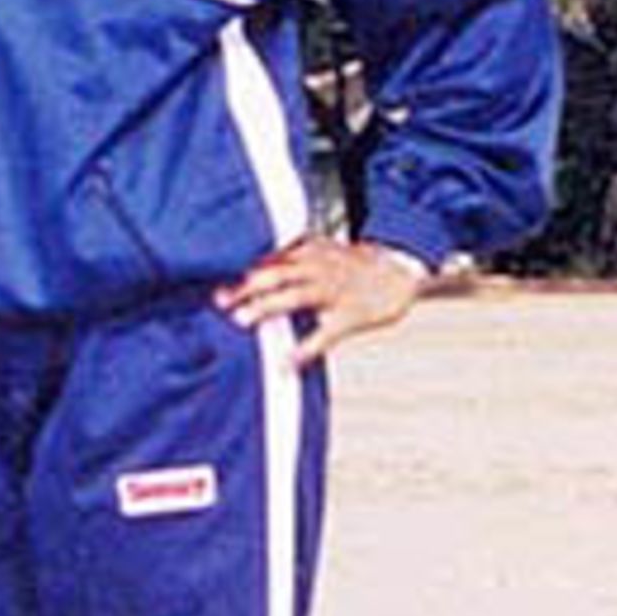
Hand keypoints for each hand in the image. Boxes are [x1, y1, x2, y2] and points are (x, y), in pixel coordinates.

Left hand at [214, 238, 426, 369]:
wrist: (402, 270)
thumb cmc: (353, 266)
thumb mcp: (320, 252)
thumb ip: (288, 260)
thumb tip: (249, 272)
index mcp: (309, 252)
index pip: (269, 258)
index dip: (241, 269)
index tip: (214, 280)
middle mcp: (319, 268)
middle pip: (276, 274)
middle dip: (247, 287)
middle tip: (221, 301)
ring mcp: (335, 291)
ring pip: (296, 296)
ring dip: (267, 308)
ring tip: (243, 321)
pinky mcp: (351, 315)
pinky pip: (325, 334)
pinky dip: (305, 349)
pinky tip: (287, 363)